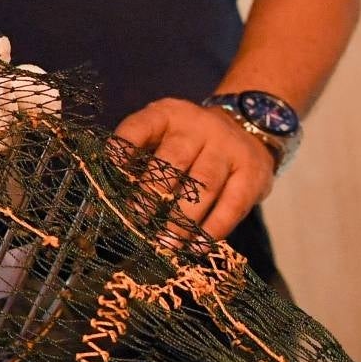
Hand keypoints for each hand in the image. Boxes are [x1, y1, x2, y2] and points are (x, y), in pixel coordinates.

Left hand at [114, 98, 274, 239]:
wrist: (249, 127)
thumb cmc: (190, 144)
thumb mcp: (163, 137)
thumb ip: (139, 160)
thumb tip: (107, 201)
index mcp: (168, 115)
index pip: (141, 125)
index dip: (124, 145)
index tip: (111, 166)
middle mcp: (200, 127)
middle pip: (174, 160)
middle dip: (152, 193)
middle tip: (138, 220)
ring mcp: (229, 148)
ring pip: (204, 185)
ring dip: (182, 218)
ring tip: (166, 243)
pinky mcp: (253, 173)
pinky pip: (232, 205)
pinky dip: (213, 229)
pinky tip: (196, 247)